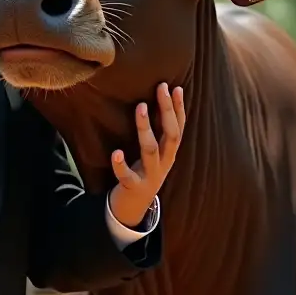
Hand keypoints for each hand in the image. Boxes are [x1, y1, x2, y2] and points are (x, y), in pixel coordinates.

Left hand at [109, 83, 185, 227]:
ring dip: (146, 128)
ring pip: (150, 150)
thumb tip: (157, 101)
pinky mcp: (133, 187)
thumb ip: (157, 132)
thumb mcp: (155, 152)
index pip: (179, 127)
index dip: (179, 107)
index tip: (175, 87)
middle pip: (171, 134)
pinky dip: (121, 165)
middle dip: (168, 110)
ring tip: (140, 107)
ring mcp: (150, 175)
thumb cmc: (143, 172)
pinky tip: (116, 153)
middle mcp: (164, 162)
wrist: (134, 208)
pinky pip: (128, 176)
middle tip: (161, 88)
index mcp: (169, 152)